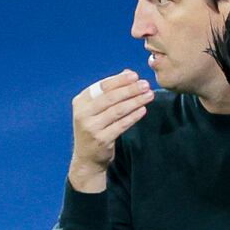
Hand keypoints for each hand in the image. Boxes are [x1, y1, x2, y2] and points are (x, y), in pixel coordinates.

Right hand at [68, 70, 153, 191]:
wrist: (87, 157)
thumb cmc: (95, 127)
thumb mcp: (96, 108)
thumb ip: (110, 91)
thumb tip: (128, 72)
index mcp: (81, 102)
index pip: (102, 86)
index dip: (119, 80)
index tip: (135, 76)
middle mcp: (83, 113)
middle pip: (110, 97)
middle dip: (130, 89)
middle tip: (146, 84)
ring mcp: (91, 127)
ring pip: (118, 110)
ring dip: (135, 101)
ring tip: (149, 95)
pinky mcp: (102, 139)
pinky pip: (121, 125)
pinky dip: (133, 116)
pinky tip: (143, 110)